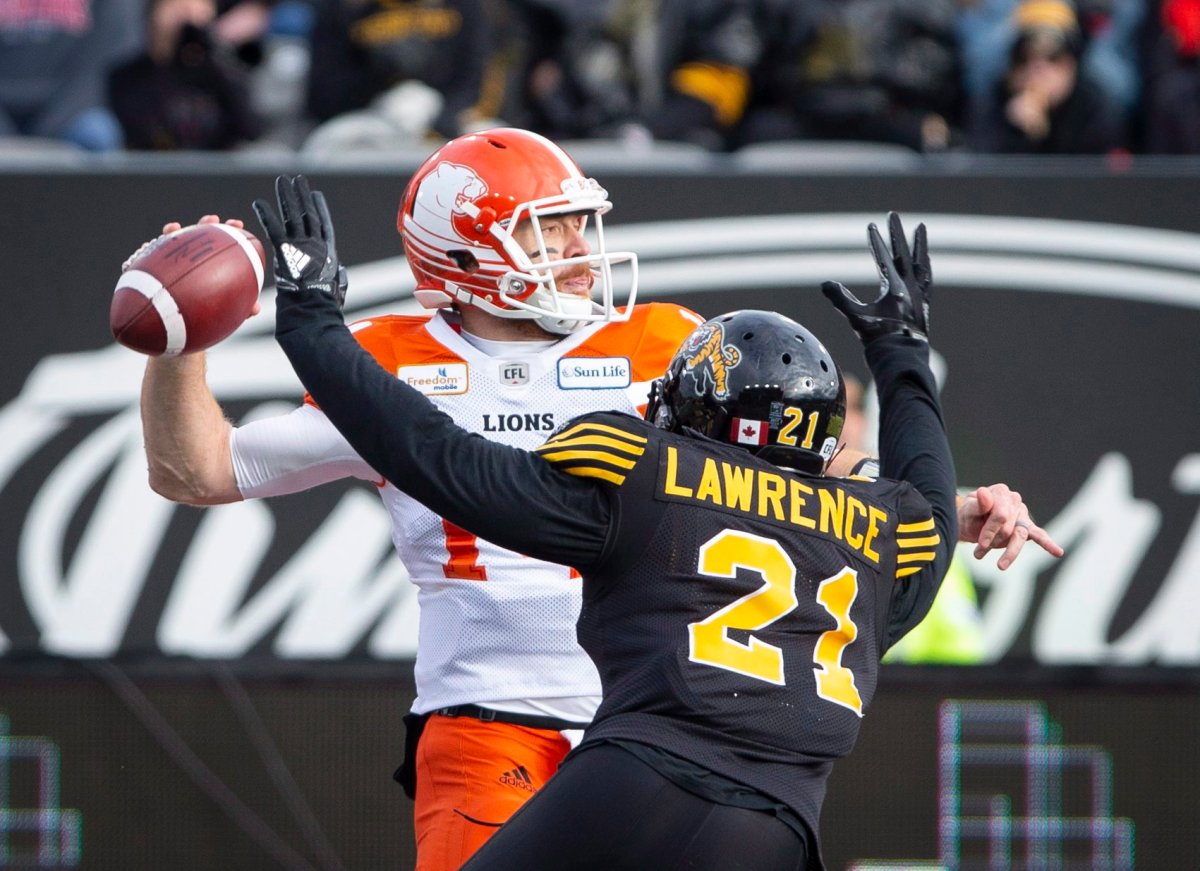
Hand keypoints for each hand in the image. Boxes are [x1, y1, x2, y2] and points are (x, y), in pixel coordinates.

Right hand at [123, 215, 260, 316]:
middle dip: (205, 226)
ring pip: (170, 243)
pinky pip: (144, 260)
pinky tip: (145, 247)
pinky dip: (145, 252)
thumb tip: (256, 308)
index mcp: (211, 266)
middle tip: (213, 221)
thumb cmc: (203, 319)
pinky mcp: (149, 271)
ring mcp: (171, 264)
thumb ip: (239, 309)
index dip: (229, 232)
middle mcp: (192, 261)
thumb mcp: (222, 315)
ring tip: (173, 228)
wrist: (175, 332)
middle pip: (198, 238)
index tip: (238, 225)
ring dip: (171, 233)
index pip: (222, 245)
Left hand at [252, 174, 346, 307]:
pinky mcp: (287, 250)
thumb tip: (338, 276)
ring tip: (282, 180)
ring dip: (287, 196)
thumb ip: (334, 277)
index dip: (319, 208)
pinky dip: (266, 215)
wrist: (315, 306)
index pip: (323, 224)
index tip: (315, 195)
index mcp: (327, 251)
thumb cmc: (324, 303)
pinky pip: (274, 229)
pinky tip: (258, 203)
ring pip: (293, 215)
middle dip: (302, 195)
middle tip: (297, 179)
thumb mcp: (335, 287)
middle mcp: (316, 244)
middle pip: (308, 213)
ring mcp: (302, 245)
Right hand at [822, 211, 930, 341]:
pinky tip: (926, 260)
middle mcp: (910, 287)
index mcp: (894, 288)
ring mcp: (919, 294)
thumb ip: (841, 299)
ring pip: (921, 262)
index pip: (884, 258)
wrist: (902, 358)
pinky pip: (928, 278)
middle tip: (893, 215)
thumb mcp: (856, 319)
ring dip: (919, 245)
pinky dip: (926, 265)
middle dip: (897, 233)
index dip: (876, 241)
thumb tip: (825, 284)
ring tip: (920, 228)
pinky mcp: (924, 303)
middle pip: (903, 253)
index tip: (871, 226)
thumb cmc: (878, 340)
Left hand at [957, 483, 1064, 570]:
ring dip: (1010, 552)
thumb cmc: (968, 515)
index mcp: (1001, 492)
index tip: (980, 543)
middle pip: (1009, 526)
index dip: (990, 530)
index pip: (1000, 514)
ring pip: (1021, 535)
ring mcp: (1022, 515)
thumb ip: (978, 504)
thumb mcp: (968, 510)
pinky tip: (1058, 552)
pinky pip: (1039, 535)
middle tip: (978, 553)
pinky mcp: (1026, 528)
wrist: (968, 522)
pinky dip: (1048, 544)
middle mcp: (1014, 501)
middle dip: (993, 541)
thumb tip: (983, 492)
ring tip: (1000, 566)